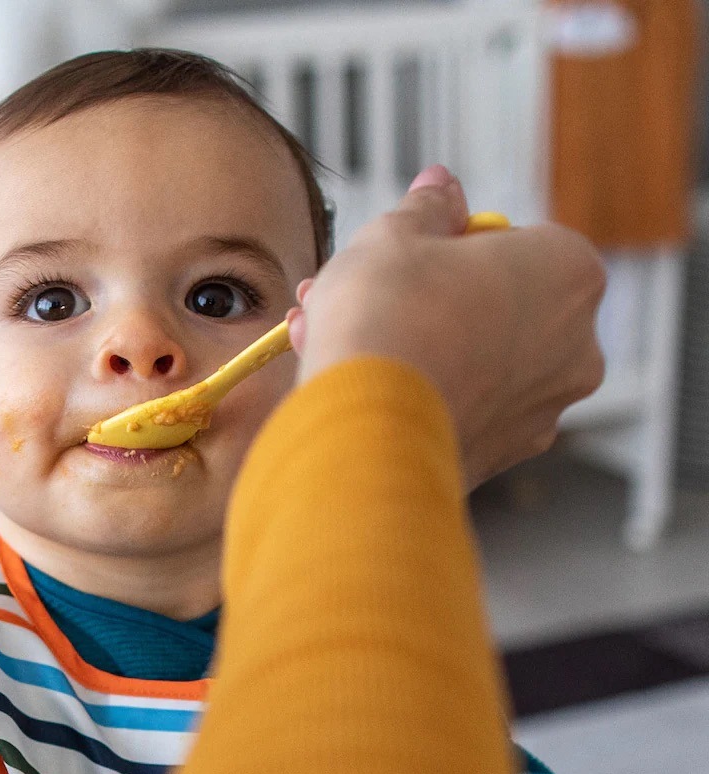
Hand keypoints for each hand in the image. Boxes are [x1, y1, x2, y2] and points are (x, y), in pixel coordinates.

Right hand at [288, 164, 604, 485]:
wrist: (368, 426)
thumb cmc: (388, 317)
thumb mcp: (395, 234)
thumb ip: (426, 207)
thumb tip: (440, 185)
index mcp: (569, 271)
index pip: (516, 240)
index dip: (452, 243)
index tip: (406, 252)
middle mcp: (576, 345)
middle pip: (495, 304)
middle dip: (426, 297)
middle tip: (360, 291)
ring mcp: (542, 408)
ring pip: (471, 360)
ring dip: (411, 343)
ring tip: (330, 335)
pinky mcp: (501, 455)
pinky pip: (456, 408)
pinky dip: (414, 393)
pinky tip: (352, 381)